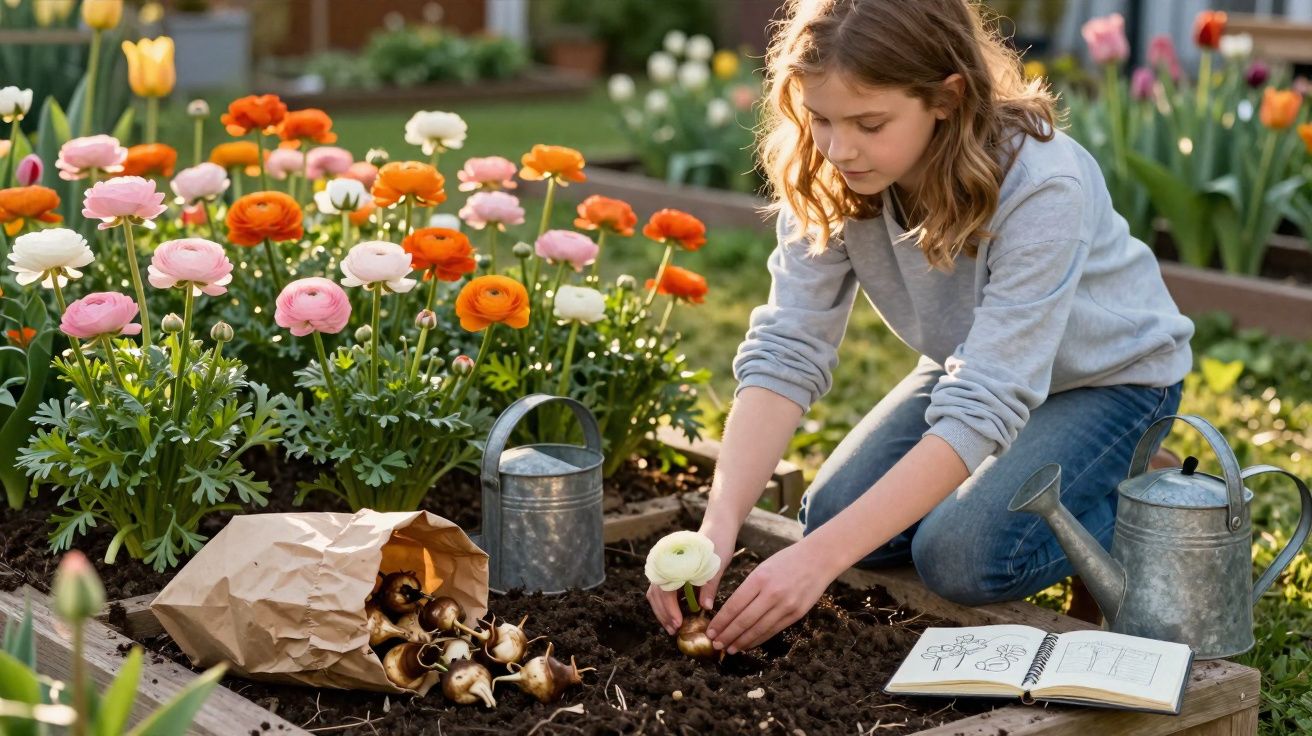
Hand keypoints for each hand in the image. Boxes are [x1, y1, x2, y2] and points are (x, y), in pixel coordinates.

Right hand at [646, 524, 736, 634]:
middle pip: (656, 594)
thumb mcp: (716, 566)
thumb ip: (709, 586)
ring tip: (672, 627)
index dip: (670, 609)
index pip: (665, 590)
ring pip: (656, 593)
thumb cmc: (718, 546)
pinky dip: (666, 604)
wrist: (718, 529)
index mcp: (675, 563)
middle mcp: (666, 565)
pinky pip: (662, 590)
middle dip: (663, 614)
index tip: (678, 624)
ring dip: (662, 611)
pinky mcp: (671, 573)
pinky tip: (675, 615)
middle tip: (674, 631)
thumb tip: (705, 608)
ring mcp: (667, 569)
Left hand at [705, 540, 832, 653]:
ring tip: (729, 649)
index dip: (721, 621)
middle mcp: (772, 594)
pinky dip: (758, 639)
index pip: (734, 605)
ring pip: (758, 629)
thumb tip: (730, 611)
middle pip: (744, 620)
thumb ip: (748, 588)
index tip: (710, 631)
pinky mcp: (796, 615)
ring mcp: (786, 606)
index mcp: (760, 579)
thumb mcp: (763, 568)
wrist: (818, 559)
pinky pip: (773, 630)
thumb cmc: (786, 561)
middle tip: (715, 643)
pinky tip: (748, 644)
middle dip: (727, 635)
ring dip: (741, 642)